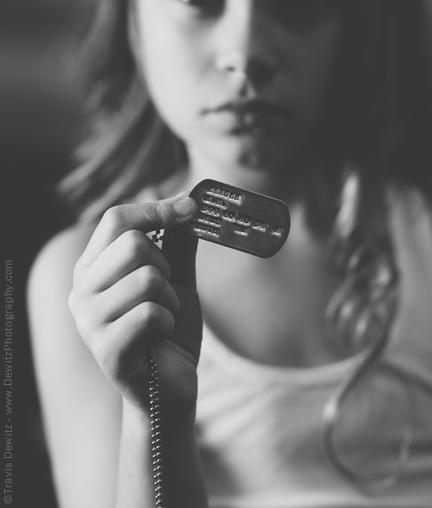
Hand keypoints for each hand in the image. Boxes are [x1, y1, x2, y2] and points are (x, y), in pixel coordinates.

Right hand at [69, 196, 201, 418]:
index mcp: (93, 269)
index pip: (117, 220)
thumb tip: (188, 203)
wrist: (171, 387)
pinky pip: (152, 313)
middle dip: (167, 265)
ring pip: (148, 279)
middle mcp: (81, 292)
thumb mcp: (178, 280)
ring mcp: (88, 322)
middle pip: (134, 243)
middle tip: (167, 292)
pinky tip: (160, 338)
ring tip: (163, 319)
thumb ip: (178, 244)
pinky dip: (170, 322)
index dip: (157, 209)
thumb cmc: (170, 331)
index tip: (192, 208)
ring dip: (172, 299)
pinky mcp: (107, 350)